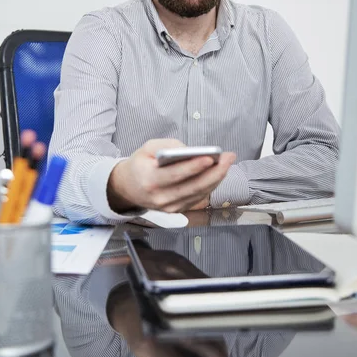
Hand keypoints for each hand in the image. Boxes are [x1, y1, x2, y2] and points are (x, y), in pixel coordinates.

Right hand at [108, 139, 234, 212]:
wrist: (127, 188)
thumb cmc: (140, 165)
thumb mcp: (147, 148)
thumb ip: (167, 146)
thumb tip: (191, 151)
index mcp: (150, 180)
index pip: (175, 175)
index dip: (194, 167)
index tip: (210, 158)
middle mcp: (160, 197)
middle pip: (193, 186)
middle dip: (214, 172)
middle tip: (228, 158)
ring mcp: (169, 207)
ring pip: (199, 193)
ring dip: (216, 178)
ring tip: (227, 163)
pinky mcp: (177, 211)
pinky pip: (198, 198)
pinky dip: (210, 185)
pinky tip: (218, 173)